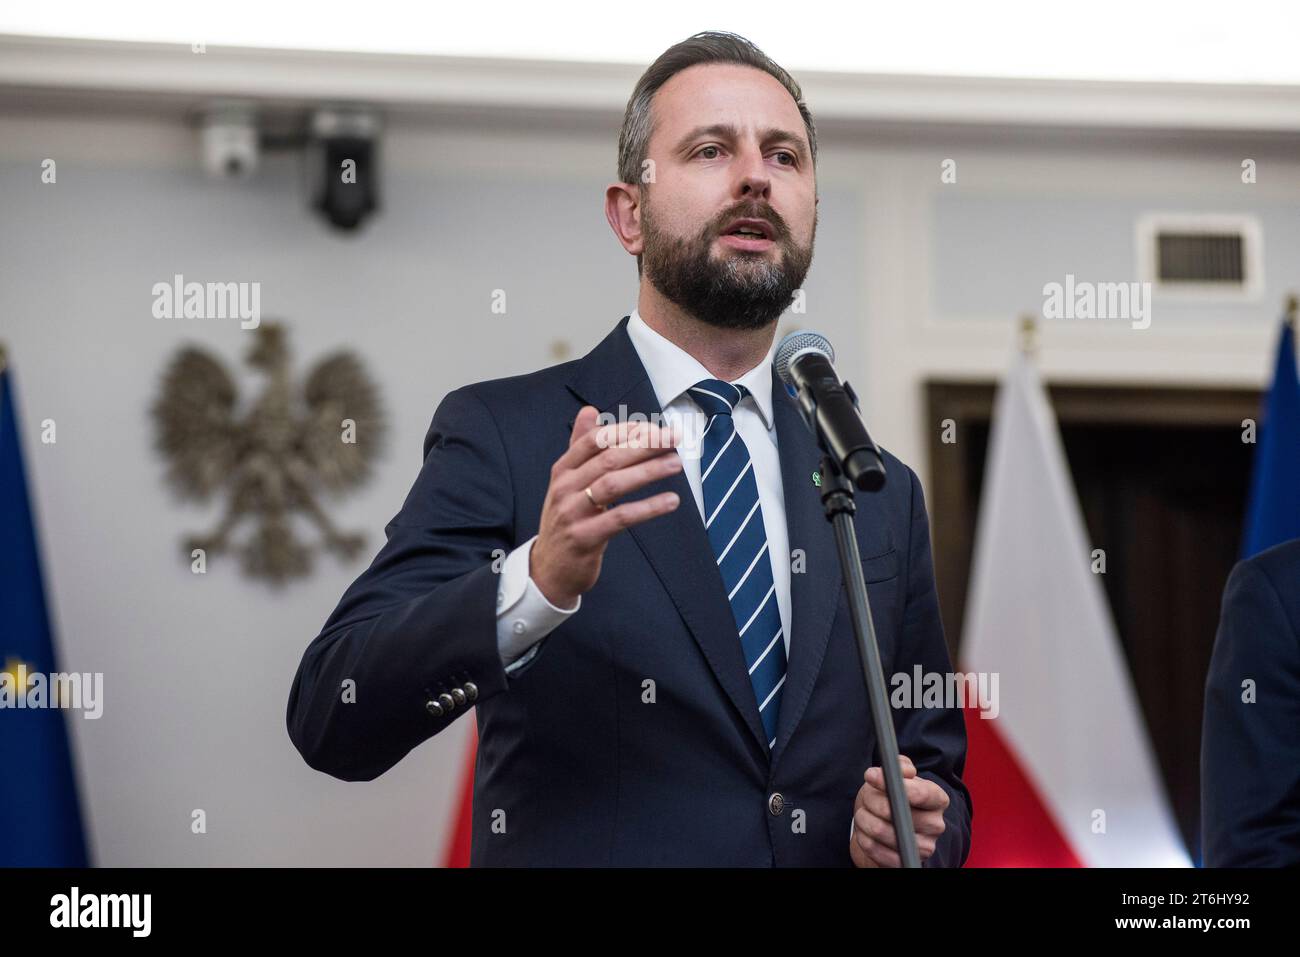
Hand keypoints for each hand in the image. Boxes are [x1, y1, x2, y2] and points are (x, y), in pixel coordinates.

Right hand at [530, 405, 681, 607]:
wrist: (548, 568)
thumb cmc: (566, 519)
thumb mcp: (568, 482)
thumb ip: (581, 446)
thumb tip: (590, 410)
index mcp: (563, 470)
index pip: (594, 440)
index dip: (626, 431)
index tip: (655, 427)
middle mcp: (565, 488)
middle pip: (608, 459)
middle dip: (644, 446)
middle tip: (673, 439)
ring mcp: (573, 513)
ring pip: (614, 485)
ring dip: (648, 471)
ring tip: (676, 464)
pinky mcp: (585, 538)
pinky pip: (620, 517)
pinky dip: (648, 507)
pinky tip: (670, 501)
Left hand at [850, 753, 948, 867]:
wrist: (884, 826)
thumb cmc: (889, 797)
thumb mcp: (894, 775)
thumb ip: (898, 766)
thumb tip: (899, 771)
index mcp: (937, 799)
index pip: (921, 793)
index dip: (892, 784)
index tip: (870, 776)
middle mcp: (935, 825)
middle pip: (896, 811)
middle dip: (872, 801)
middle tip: (866, 798)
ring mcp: (924, 847)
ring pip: (881, 830)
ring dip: (864, 819)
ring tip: (863, 815)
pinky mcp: (906, 862)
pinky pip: (877, 851)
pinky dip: (864, 839)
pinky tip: (865, 833)